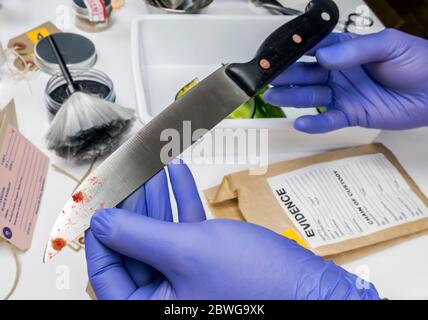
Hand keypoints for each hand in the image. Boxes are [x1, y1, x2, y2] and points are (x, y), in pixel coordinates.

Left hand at [85, 161, 379, 299]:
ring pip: (160, 236)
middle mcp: (165, 300)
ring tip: (153, 170)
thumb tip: (102, 223)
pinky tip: (177, 179)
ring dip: (158, 200)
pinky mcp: (207, 267)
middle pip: (133, 249)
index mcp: (149, 308)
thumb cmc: (259, 284)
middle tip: (129, 178)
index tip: (101, 201)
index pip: (106, 272)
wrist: (311, 288)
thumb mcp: (187, 252)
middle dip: (134, 207)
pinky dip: (182, 205)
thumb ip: (138, 236)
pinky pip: (185, 233)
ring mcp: (186, 283)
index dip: (101, 233)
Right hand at [264, 29, 427, 132]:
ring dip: (293, 97)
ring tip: (277, 96)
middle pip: (307, 74)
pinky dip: (314, 123)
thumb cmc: (420, 63)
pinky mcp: (351, 114)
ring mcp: (344, 94)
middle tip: (271, 76)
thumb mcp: (389, 45)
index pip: (315, 49)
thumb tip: (326, 54)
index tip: (281, 53)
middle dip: (288, 75)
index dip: (297, 51)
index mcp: (347, 51)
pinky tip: (302, 122)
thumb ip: (356, 49)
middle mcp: (340, 73)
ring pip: (312, 96)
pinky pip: (328, 119)